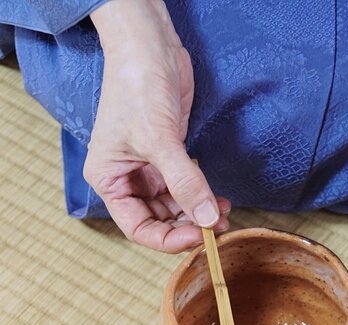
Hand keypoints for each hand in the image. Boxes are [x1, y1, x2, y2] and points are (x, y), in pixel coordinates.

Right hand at [86, 0, 228, 252]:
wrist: (150, 50)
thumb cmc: (137, 89)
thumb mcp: (160, 140)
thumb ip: (185, 182)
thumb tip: (208, 218)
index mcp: (109, 180)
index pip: (137, 227)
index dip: (167, 238)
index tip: (198, 238)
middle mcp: (127, 178)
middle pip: (158, 219)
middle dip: (188, 226)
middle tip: (219, 227)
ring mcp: (150, 167)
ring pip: (175, 205)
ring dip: (198, 213)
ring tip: (224, 214)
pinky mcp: (170, 155)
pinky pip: (186, 186)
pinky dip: (202, 195)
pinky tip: (219, 199)